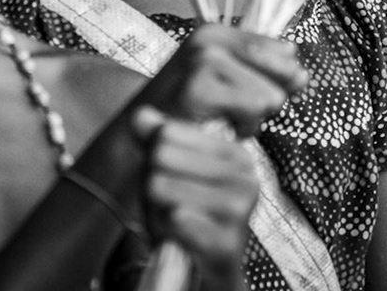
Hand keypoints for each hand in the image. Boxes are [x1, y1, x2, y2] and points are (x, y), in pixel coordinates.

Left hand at [130, 107, 255, 286]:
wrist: (206, 272)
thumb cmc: (187, 218)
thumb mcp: (167, 173)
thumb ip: (154, 141)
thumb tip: (141, 115)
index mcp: (234, 153)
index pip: (166, 132)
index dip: (155, 159)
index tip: (176, 180)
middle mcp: (245, 175)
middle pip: (160, 157)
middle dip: (153, 185)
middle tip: (171, 207)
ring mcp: (239, 208)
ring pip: (161, 186)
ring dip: (156, 210)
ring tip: (175, 223)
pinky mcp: (227, 241)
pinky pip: (174, 218)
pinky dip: (165, 230)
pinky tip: (180, 239)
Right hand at [136, 24, 303, 137]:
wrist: (140, 139)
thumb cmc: (186, 112)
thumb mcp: (225, 82)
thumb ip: (265, 74)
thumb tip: (304, 76)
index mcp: (216, 32)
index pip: (282, 50)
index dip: (284, 77)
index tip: (260, 94)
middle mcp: (209, 39)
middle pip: (283, 71)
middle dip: (271, 99)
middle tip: (238, 112)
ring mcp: (203, 62)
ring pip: (271, 95)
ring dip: (256, 119)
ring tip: (227, 121)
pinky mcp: (199, 89)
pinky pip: (253, 111)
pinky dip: (244, 129)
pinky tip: (222, 129)